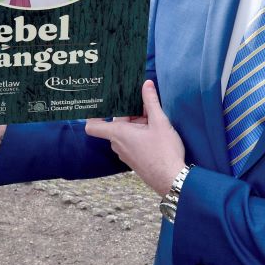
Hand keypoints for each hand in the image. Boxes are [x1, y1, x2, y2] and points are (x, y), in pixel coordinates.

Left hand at [85, 80, 185, 195]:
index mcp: (119, 134)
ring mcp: (125, 153)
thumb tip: (146, 84)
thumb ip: (151, 102)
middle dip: (130, 112)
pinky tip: (156, 129)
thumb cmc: (164, 152)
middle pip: (116, 123)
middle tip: (144, 102)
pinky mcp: (134, 159)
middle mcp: (118, 144)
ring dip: (137, 122)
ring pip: (125, 131)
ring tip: (154, 115)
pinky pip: (131, 141)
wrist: (172, 180)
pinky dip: (140, 132)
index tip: (100, 103)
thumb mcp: (160, 122)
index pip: (93, 126)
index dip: (93, 114)